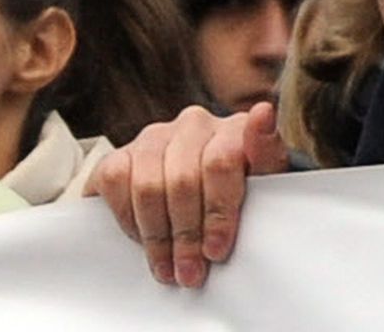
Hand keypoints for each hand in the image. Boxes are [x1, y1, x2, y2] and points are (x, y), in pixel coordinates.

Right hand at [88, 100, 288, 286]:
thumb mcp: (264, 181)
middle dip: (186, 235)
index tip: (216, 250)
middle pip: (182, 180)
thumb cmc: (239, 192)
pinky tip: (142, 238)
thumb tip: (262, 112)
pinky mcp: (123, 153)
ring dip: (157, 235)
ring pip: (149, 184)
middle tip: (190, 272)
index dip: (217, 212)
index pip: (221, 162)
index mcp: (232, 128)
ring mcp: (155, 136)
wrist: (206, 199)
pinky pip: (116, 180)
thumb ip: (266, 152)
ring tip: (167, 266)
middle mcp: (193, 124)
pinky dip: (128, 217)